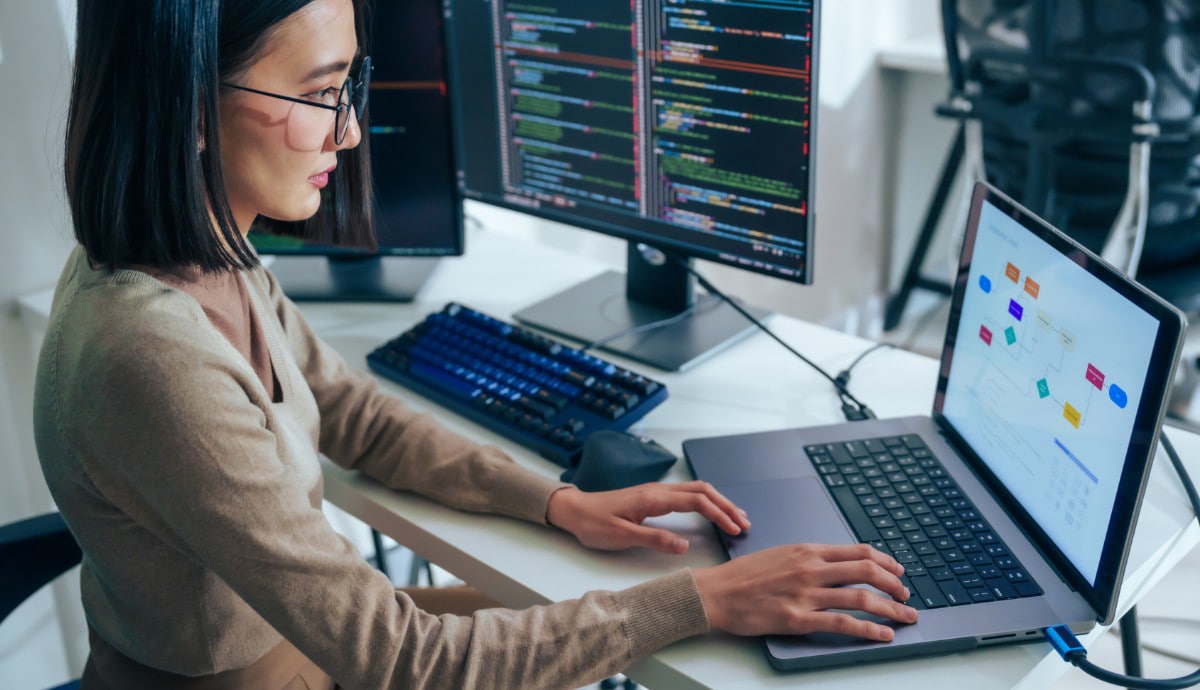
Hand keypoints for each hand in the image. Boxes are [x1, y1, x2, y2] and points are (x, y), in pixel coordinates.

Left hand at [546, 481, 750, 553]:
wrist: (574, 510)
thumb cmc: (594, 523)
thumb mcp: (622, 536)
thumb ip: (654, 539)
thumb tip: (684, 545)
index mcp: (653, 498)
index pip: (696, 501)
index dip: (719, 514)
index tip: (735, 529)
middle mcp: (658, 490)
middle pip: (702, 490)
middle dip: (726, 505)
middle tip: (745, 523)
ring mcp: (656, 492)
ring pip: (696, 490)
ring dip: (718, 502)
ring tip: (736, 518)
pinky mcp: (653, 497)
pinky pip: (687, 495)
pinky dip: (706, 502)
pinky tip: (712, 512)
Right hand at [693, 543, 918, 641]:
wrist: (716, 592)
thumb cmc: (743, 575)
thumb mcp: (780, 554)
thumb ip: (809, 559)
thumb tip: (836, 566)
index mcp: (807, 550)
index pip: (858, 552)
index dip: (885, 561)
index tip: (898, 571)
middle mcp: (811, 569)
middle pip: (867, 572)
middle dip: (894, 584)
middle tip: (906, 595)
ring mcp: (806, 595)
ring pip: (861, 599)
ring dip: (890, 608)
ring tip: (905, 616)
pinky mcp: (798, 619)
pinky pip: (843, 624)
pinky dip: (869, 630)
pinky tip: (883, 635)